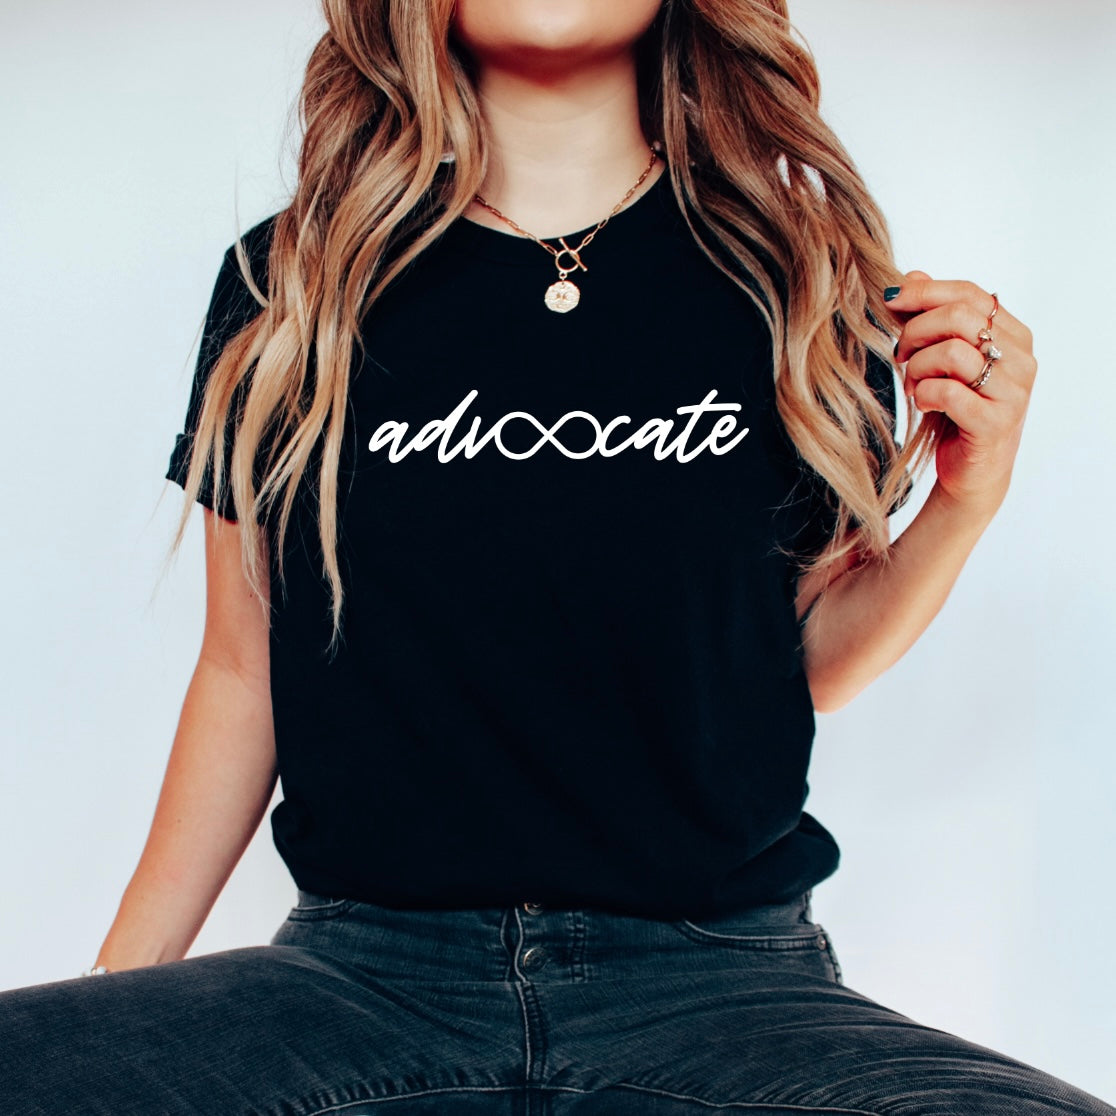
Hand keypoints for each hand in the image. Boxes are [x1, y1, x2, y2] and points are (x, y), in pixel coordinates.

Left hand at [888, 270, 1036, 520]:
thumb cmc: (956, 411)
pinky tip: (923, 403)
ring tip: (913, 384)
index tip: (889, 299)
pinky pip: (946, 391)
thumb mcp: (943, 360)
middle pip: (960, 316)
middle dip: (915, 332)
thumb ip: (932, 317)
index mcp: (1014, 335)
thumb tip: (911, 275)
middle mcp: (1022, 360)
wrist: (971, 471)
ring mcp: (1013, 392)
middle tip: (900, 354)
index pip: (971, 294)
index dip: (925, 292)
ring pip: (952, 352)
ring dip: (917, 367)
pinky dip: (923, 393)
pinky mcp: (995, 422)